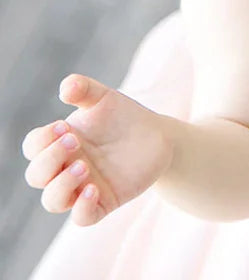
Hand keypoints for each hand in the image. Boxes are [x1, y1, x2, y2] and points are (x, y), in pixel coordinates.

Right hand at [21, 74, 172, 226]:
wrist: (158, 136)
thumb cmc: (124, 116)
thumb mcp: (105, 98)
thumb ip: (84, 88)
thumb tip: (66, 89)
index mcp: (60, 143)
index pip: (33, 147)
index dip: (41, 140)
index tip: (64, 127)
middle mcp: (65, 168)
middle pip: (36, 176)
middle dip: (49, 160)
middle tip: (75, 141)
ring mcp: (82, 187)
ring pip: (52, 201)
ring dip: (61, 186)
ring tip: (83, 167)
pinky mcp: (103, 202)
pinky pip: (82, 217)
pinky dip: (82, 207)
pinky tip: (94, 188)